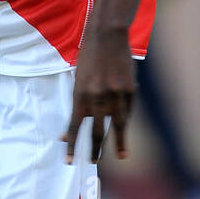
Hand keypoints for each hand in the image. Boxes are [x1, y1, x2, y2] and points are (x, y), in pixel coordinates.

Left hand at [62, 25, 135, 163]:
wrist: (107, 36)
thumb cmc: (89, 58)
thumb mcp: (79, 79)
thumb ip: (80, 102)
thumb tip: (77, 126)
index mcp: (80, 94)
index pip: (74, 126)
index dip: (71, 146)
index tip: (69, 162)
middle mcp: (97, 97)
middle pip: (96, 131)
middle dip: (94, 150)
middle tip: (94, 162)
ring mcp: (115, 94)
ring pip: (117, 125)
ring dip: (118, 143)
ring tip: (120, 156)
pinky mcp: (130, 90)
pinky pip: (127, 110)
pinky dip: (125, 120)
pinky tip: (125, 128)